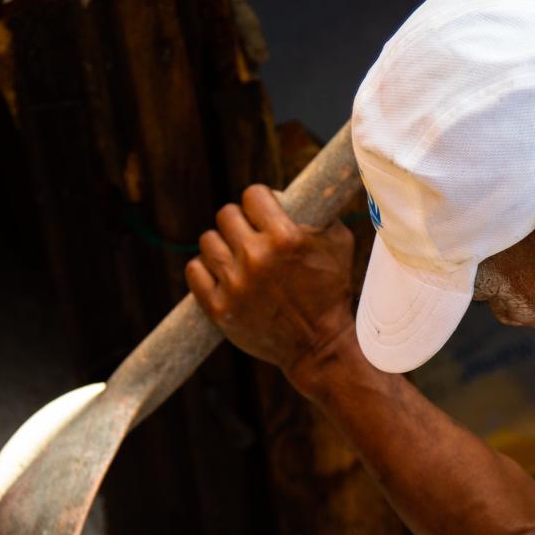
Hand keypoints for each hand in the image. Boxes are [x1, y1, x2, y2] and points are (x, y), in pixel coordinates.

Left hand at [186, 184, 355, 374]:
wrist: (319, 345)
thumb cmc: (332, 290)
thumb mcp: (339, 243)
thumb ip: (318, 212)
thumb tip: (295, 189)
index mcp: (286, 238)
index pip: (252, 194)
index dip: (259, 200)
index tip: (264, 211)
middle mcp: (257, 258)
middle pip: (226, 214)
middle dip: (240, 221)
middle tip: (251, 235)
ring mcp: (235, 284)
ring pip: (208, 240)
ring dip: (222, 245)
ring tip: (238, 257)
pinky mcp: (219, 308)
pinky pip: (195, 270)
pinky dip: (206, 269)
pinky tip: (224, 273)